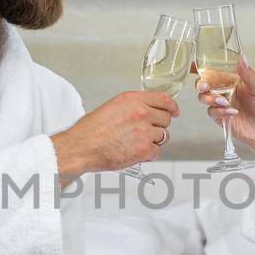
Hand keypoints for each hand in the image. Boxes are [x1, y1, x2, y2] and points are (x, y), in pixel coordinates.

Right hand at [52, 91, 178, 175]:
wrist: (81, 148)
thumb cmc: (91, 130)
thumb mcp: (113, 108)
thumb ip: (133, 107)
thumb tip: (149, 111)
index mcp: (132, 99)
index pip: (164, 99)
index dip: (172, 107)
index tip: (174, 112)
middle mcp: (141, 112)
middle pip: (166, 119)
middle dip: (158, 127)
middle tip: (145, 133)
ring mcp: (144, 131)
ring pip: (163, 137)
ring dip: (152, 141)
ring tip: (134, 144)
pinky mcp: (144, 149)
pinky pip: (156, 152)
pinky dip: (148, 155)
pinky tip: (134, 153)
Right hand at [192, 55, 254, 161]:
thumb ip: (248, 74)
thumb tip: (242, 58)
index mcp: (233, 79)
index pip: (215, 70)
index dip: (202, 66)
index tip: (194, 64)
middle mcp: (225, 90)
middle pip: (205, 83)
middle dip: (201, 83)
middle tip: (204, 86)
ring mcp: (222, 104)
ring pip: (204, 97)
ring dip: (209, 98)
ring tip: (223, 101)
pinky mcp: (221, 117)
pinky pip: (212, 112)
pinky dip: (219, 111)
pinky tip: (231, 112)